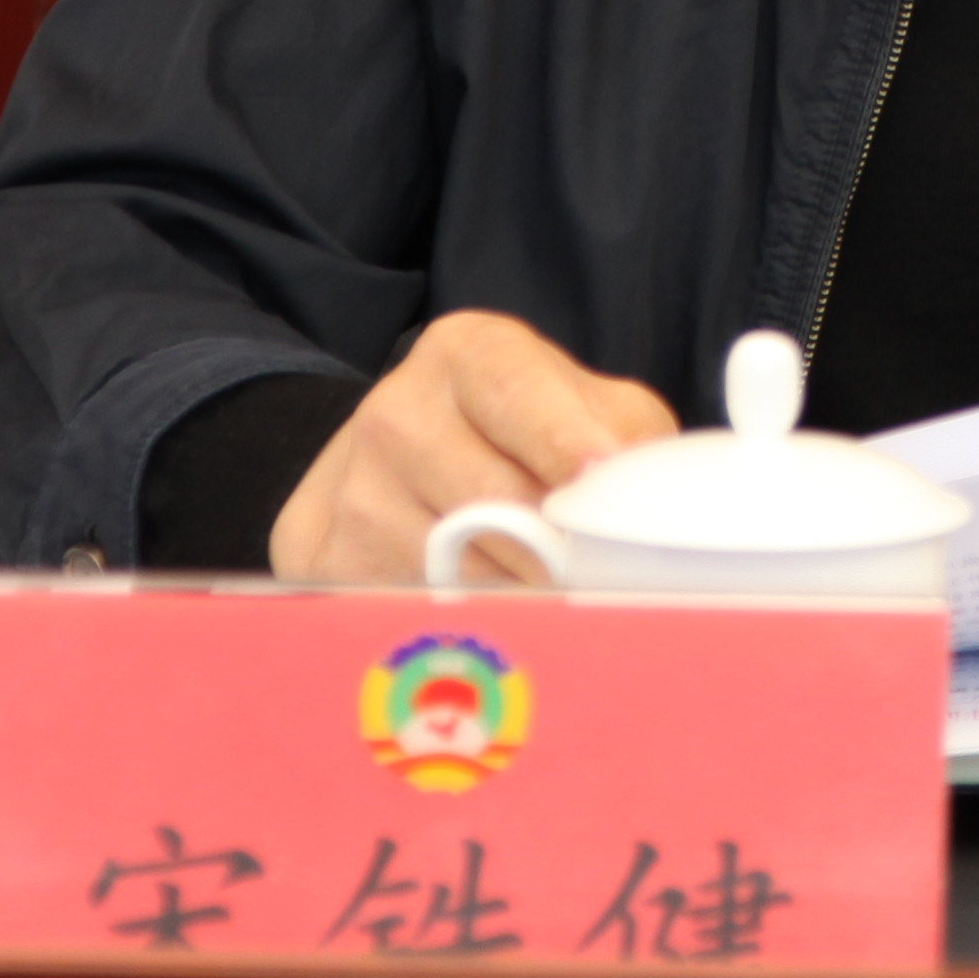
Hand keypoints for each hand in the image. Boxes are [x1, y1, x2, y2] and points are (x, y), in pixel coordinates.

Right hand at [264, 309, 676, 583]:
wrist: (397, 466)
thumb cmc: (522, 437)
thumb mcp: (585, 410)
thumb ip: (629, 440)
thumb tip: (652, 497)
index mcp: (470, 353)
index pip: (515, 392)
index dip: (563, 439)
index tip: (597, 476)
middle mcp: (398, 410)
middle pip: (492, 498)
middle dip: (559, 547)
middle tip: (605, 576)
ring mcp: (354, 488)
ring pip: (457, 566)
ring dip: (521, 595)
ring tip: (554, 596)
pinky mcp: (325, 558)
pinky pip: (415, 609)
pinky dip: (466, 623)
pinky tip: (492, 612)